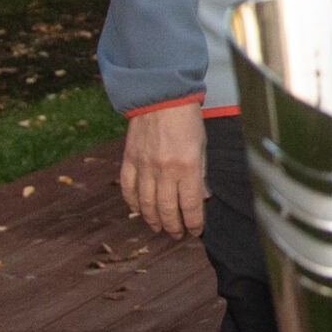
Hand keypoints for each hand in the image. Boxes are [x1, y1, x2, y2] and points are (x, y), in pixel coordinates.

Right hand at [120, 102, 208, 237]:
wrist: (161, 98)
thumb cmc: (186, 120)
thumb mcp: (202, 148)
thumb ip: (200, 176)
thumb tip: (202, 199)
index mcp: (187, 167)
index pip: (190, 205)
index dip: (193, 223)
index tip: (196, 231)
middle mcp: (164, 170)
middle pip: (167, 209)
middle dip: (173, 226)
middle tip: (176, 234)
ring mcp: (144, 166)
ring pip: (146, 204)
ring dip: (153, 220)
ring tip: (159, 228)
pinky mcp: (129, 160)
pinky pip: (128, 189)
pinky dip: (133, 203)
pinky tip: (139, 210)